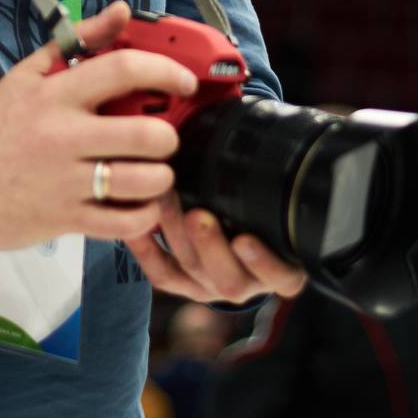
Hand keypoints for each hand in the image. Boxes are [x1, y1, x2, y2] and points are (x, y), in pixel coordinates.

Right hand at [0, 0, 196, 252]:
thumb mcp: (27, 75)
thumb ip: (78, 41)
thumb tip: (121, 10)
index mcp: (54, 94)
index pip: (123, 69)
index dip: (166, 70)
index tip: (184, 81)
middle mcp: (63, 136)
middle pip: (147, 134)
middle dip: (168, 135)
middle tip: (162, 136)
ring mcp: (66, 182)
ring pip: (144, 181)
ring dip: (161, 177)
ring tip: (152, 170)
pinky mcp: (66, 221)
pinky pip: (126, 223)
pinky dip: (144, 214)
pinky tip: (137, 202)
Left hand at [126, 190, 307, 304]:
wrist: (239, 242)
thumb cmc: (261, 213)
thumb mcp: (275, 204)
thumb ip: (272, 184)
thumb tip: (269, 131)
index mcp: (278, 269)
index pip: (281, 277)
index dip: (264, 263)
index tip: (245, 240)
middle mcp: (246, 283)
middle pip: (229, 278)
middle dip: (209, 246)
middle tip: (197, 217)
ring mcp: (212, 286)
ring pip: (192, 270)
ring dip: (175, 235)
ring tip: (164, 202)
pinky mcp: (183, 284)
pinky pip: (163, 274)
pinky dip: (146, 250)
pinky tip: (136, 223)